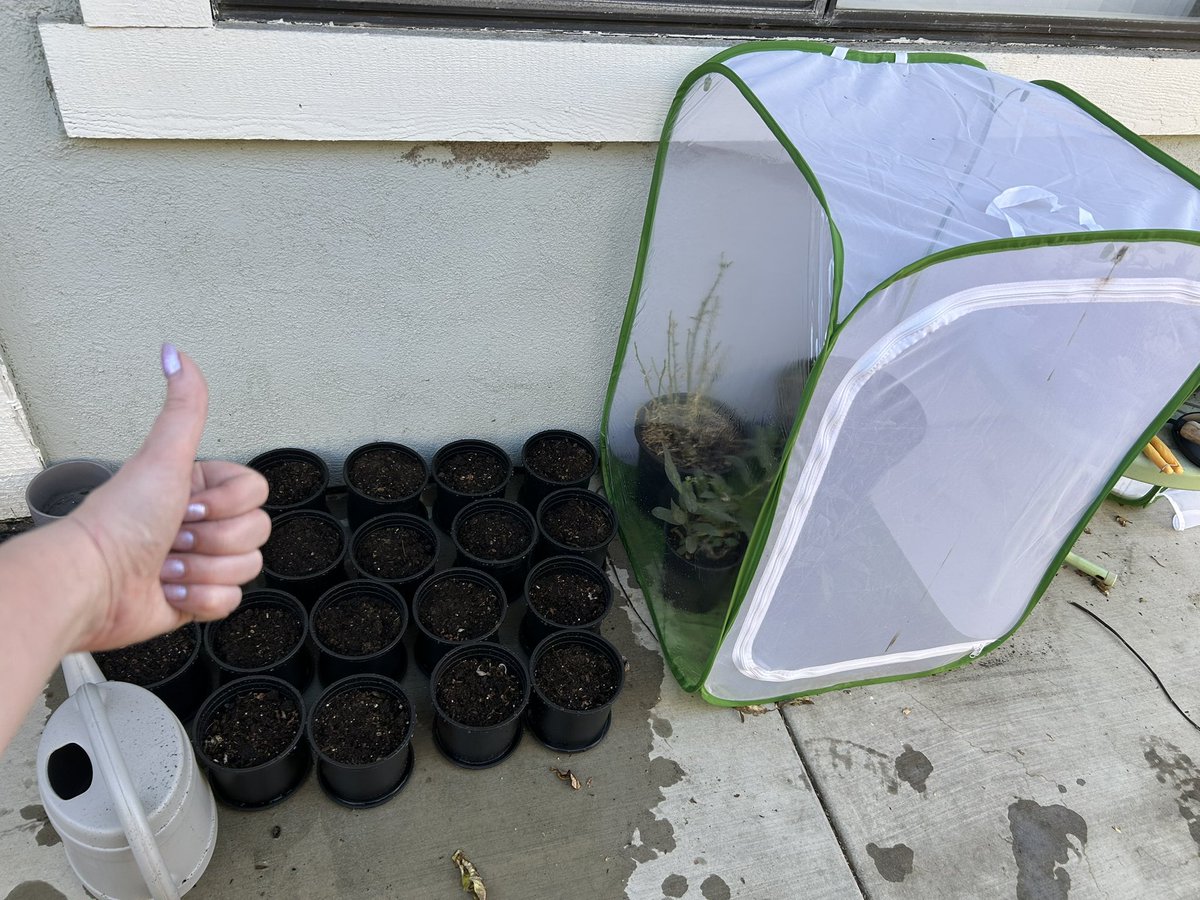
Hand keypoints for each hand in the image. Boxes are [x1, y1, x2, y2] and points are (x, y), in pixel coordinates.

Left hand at [66, 346, 269, 650]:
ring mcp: (202, 562)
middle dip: (213, 540)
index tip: (188, 505)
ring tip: (164, 564)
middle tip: (173, 536)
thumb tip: (175, 353)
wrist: (93, 582)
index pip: (258, 493)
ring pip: (247, 568)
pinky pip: (230, 603)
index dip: (227, 504)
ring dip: (202, 569)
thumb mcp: (161, 457)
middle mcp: (204, 523)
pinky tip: (168, 588)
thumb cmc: (120, 520)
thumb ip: (184, 408)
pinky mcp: (197, 599)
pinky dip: (198, 599)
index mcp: (201, 488)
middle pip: (258, 532)